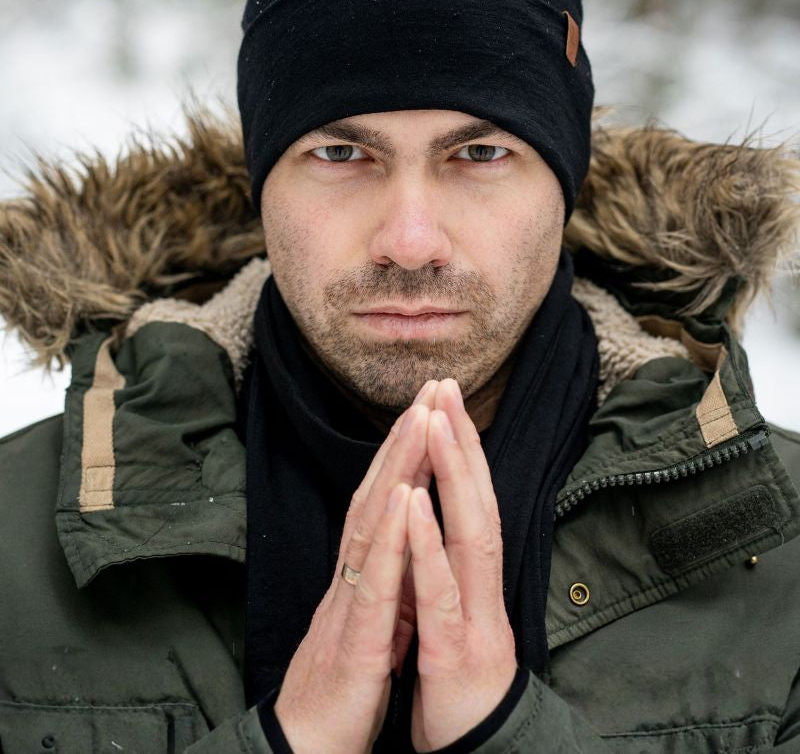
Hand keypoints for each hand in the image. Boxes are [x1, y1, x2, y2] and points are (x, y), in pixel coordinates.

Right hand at [274, 383, 435, 753]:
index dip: (406, 453)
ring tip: (419, 419)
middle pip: (377, 494)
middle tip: (428, 387)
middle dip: (406, 438)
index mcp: (363, 574)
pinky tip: (400, 498)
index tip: (429, 408)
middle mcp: (352, 575)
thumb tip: (408, 545)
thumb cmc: (343, 689)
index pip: (385, 501)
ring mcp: (350, 602)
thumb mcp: (374, 623)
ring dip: (397, 467)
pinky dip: (387, 535)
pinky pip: (372, 581)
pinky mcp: (354, 639)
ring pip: (372, 522)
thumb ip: (388, 580)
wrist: (308, 749)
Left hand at [409, 379, 517, 751]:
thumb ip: (446, 571)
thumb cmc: (457, 690)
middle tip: (446, 385)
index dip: (460, 451)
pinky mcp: (453, 655)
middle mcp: (480, 592)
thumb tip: (438, 523)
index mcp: (472, 583)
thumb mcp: (449, 621)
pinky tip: (414, 505)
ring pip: (468, 536)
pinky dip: (427, 546)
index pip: (470, 504)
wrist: (476, 753)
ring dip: (451, 475)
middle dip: (460, 442)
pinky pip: (438, 594)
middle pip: (477, 504)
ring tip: (435, 421)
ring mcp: (472, 620)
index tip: (444, 400)